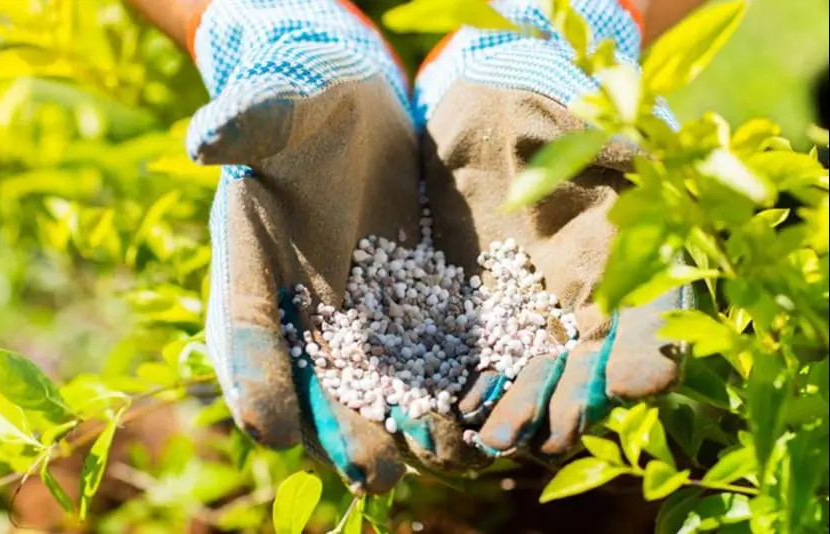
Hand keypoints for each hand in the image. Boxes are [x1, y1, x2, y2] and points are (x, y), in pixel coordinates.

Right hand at [187, 0, 475, 492]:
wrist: (355, 113)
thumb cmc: (303, 106)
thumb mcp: (278, 108)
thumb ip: (249, 122)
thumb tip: (206, 137)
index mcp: (249, 267)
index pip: (244, 330)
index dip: (252, 376)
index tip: (268, 425)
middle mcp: (298, 306)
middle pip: (311, 379)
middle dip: (338, 426)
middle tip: (370, 471)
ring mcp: (352, 313)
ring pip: (369, 381)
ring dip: (397, 423)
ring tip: (433, 456)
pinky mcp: (405, 304)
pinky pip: (419, 354)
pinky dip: (439, 387)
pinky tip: (471, 416)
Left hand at [415, 0, 689, 458]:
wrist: (478, 133)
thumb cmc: (538, 125)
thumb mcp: (575, 133)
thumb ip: (606, 156)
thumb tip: (646, 162)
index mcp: (620, 261)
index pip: (649, 316)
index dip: (649, 350)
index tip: (642, 380)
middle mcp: (579, 301)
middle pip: (586, 365)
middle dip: (572, 401)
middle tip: (553, 434)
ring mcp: (529, 316)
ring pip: (534, 375)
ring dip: (522, 410)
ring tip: (499, 436)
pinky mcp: (478, 319)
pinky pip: (479, 363)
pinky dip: (472, 390)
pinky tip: (460, 411)